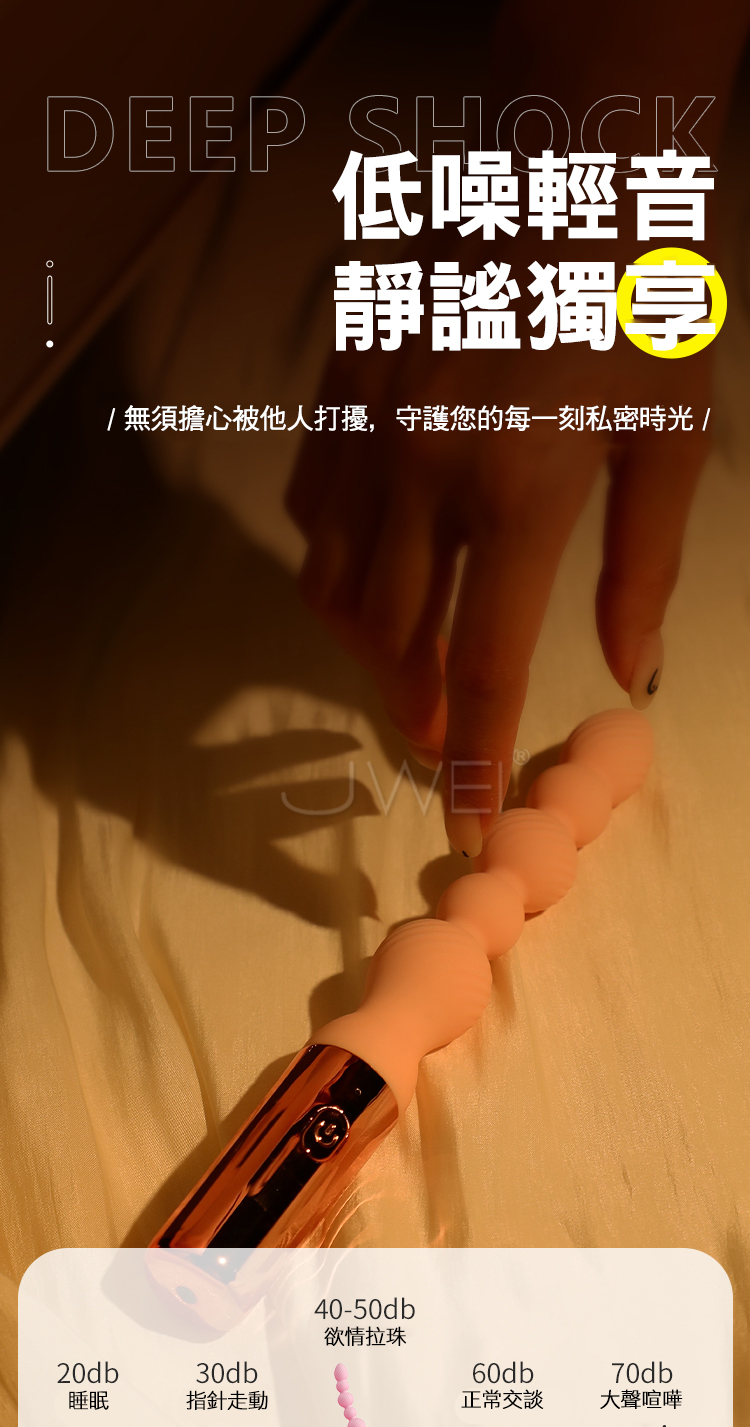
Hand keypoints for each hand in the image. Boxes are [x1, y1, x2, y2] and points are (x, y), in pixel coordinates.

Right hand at [287, 304, 708, 853]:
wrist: (569, 182)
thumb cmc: (636, 310)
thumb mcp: (668, 443)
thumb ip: (644, 571)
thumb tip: (635, 674)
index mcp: (519, 491)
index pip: (484, 663)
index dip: (475, 756)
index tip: (466, 821)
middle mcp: (426, 471)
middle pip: (395, 640)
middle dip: (418, 708)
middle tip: (445, 738)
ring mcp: (370, 432)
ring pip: (333, 587)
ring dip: (368, 649)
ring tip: (408, 666)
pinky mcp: (339, 398)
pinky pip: (310, 514)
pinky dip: (334, 564)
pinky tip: (375, 571)